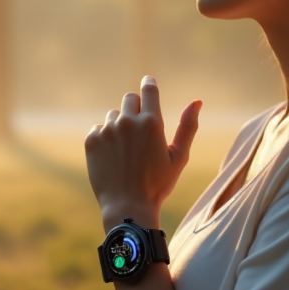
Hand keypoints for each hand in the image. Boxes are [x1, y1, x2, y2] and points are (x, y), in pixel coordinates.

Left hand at [84, 76, 201, 228]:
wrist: (127, 207)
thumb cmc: (157, 184)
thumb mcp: (178, 157)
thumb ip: (188, 127)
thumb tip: (197, 101)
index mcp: (152, 123)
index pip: (148, 89)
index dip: (148, 83)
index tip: (148, 82)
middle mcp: (128, 122)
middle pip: (129, 99)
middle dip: (135, 109)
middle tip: (139, 133)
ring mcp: (108, 130)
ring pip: (113, 115)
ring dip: (119, 126)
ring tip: (126, 152)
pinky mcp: (91, 140)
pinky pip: (98, 129)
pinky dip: (105, 139)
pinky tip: (112, 158)